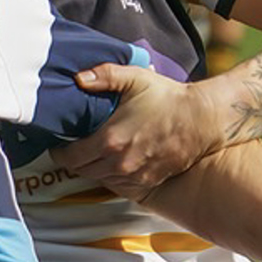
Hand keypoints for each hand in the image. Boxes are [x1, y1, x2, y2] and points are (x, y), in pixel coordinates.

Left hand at [60, 62, 226, 196]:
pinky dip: (111, 175)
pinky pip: (117, 185)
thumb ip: (103, 76)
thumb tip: (78, 78)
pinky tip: (114, 160)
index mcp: (109, 140)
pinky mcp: (146, 183)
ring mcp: (132, 175)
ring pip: (98, 179)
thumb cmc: (168, 98)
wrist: (201, 120)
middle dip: (74, 159)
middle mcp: (118, 163)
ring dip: (92, 168)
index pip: (69, 157)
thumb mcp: (135, 78)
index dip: (60, 151)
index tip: (59, 143)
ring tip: (94, 152)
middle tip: (74, 146)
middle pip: (81, 170)